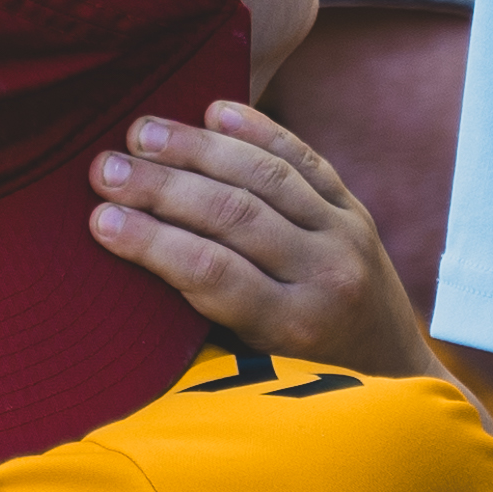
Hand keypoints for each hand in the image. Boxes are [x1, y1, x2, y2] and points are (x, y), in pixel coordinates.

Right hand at [86, 99, 439, 384]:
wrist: (393, 372)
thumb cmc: (300, 381)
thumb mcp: (255, 372)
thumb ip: (203, 324)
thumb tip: (123, 268)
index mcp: (293, 328)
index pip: (211, 273)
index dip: (152, 243)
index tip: (99, 220)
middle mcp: (327, 277)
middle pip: (234, 216)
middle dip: (161, 187)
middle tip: (103, 168)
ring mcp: (348, 236)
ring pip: (266, 177)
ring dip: (197, 148)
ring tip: (139, 132)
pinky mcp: (357, 210)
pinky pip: (306, 159)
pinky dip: (260, 131)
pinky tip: (215, 110)